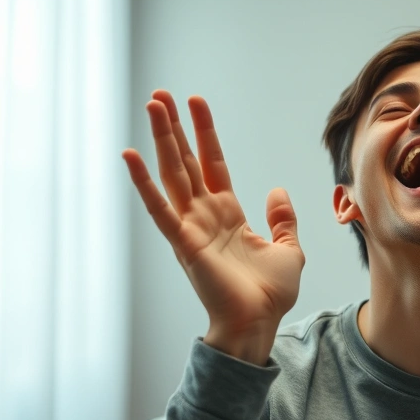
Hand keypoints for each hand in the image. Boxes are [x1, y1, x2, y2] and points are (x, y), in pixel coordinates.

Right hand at [123, 90, 304, 364]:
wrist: (259, 323)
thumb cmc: (271, 294)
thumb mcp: (288, 249)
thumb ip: (282, 219)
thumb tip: (276, 191)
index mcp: (228, 215)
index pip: (213, 162)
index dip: (205, 132)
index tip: (195, 102)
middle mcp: (205, 216)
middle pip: (186, 161)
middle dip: (173, 128)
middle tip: (159, 95)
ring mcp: (191, 227)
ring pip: (172, 174)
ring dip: (161, 140)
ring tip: (151, 105)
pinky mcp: (183, 243)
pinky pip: (160, 208)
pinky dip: (143, 182)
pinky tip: (130, 155)